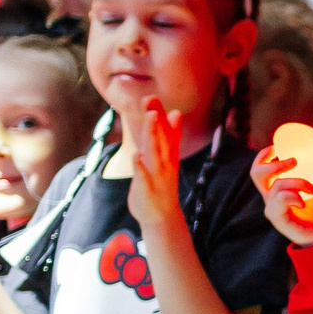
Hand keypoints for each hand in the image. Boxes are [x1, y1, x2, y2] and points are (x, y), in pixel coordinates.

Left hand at [123, 97, 184, 232]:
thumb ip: (169, 135)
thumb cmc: (161, 182)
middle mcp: (165, 162)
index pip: (166, 131)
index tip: (152, 98)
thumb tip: (176, 112)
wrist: (162, 215)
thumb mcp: (167, 157)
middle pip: (161, 137)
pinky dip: (140, 166)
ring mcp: (157, 175)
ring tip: (151, 117)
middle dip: (156, 120)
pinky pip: (143, 176)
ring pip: (154, 152)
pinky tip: (136, 155)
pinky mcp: (147, 188)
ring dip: (152, 134)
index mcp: (168, 154)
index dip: (160, 115)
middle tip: (151, 101)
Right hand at [249, 141, 312, 246]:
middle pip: (257, 174)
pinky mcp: (279, 221)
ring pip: (277, 186)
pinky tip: (304, 202)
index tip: (276, 147)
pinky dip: (293, 196)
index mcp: (276, 191)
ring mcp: (273, 211)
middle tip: (294, 161)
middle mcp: (270, 200)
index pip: (258, 170)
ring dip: (298, 182)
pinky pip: (280, 200)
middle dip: (275, 164)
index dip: (262, 156)